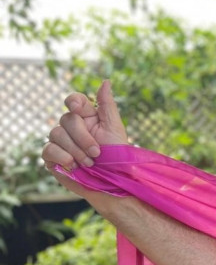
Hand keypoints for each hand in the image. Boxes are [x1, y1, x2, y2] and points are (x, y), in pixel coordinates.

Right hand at [42, 80, 126, 196]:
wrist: (112, 182)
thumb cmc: (117, 157)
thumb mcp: (115, 128)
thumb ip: (107, 105)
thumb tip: (106, 81)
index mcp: (87, 117)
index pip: (73, 100)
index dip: (75, 102)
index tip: (82, 110)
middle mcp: (72, 127)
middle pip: (67, 119)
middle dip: (83, 137)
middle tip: (97, 152)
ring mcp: (60, 142)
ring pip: (56, 134)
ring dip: (76, 150)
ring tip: (90, 163)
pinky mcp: (52, 157)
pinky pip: (48, 149)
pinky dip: (63, 157)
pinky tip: (74, 166)